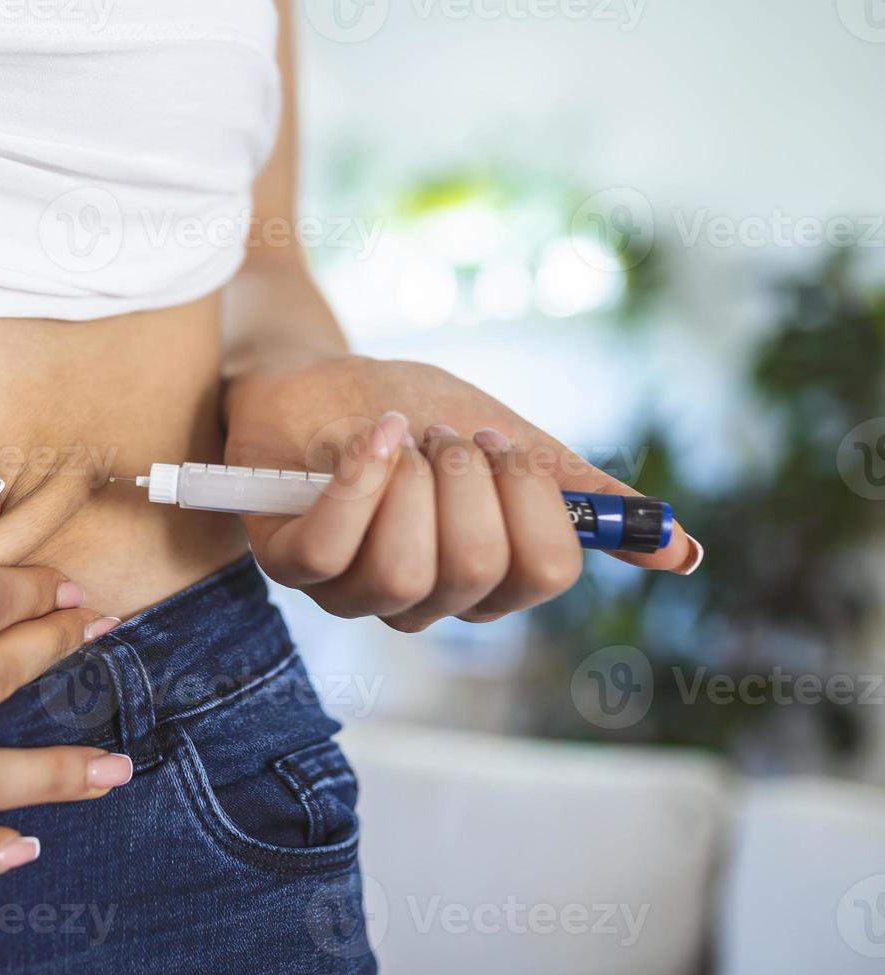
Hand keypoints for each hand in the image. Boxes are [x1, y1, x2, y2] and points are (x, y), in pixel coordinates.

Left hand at [223, 356, 701, 631]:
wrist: (318, 373)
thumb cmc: (411, 412)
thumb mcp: (511, 445)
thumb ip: (584, 497)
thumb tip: (684, 552)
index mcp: (483, 580)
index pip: (543, 575)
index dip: (531, 498)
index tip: (504, 445)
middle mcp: (421, 601)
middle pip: (475, 570)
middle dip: (468, 479)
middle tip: (447, 435)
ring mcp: (350, 591)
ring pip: (401, 572)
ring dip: (411, 481)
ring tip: (403, 435)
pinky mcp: (289, 565)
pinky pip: (330, 550)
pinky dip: (359, 481)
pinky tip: (373, 435)